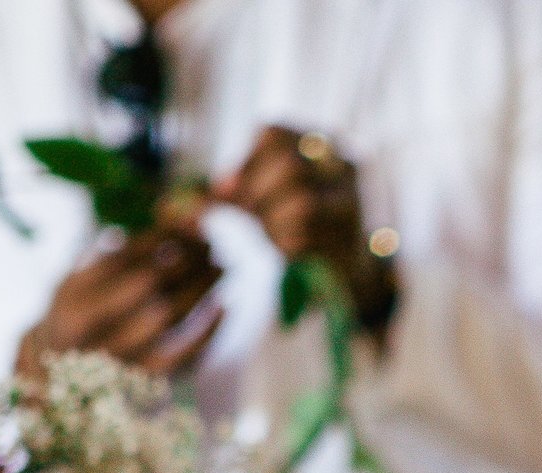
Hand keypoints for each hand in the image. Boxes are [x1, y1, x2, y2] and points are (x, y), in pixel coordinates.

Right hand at [15, 228, 224, 380]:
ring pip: (170, 317)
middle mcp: (96, 339)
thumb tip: (155, 222)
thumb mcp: (73, 283)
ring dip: (200, 288)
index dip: (156, 242)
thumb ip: (108, 255)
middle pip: (150, 288)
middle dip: (183, 262)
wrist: (63, 377)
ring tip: (221, 266)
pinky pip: (187, 356)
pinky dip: (209, 331)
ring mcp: (125, 364)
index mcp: (73, 310)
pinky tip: (224, 305)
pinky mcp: (149, 382)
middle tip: (208, 241)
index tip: (181, 224)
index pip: (122, 266)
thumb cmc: (72, 316)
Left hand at [214, 127, 392, 324]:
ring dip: (270, 224)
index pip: (274, 134)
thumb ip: (235, 193)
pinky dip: (285, 247)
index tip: (225, 190)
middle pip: (289, 166)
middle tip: (241, 219)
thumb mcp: (269, 198)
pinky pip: (312, 237)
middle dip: (256, 194)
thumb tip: (188, 205)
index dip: (244, 161)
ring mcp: (352, 200)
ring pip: (303, 202)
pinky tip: (279, 253)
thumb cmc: (299, 226)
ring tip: (261, 238)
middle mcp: (341, 163)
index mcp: (316, 143)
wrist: (346, 269)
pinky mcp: (353, 236)